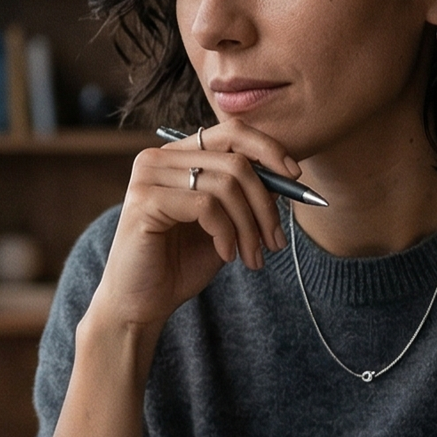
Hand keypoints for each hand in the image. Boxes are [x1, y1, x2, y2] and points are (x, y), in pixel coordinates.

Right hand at [85, 122, 300, 330]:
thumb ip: (246, 195)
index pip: (231, 132)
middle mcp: (158, 158)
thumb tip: (285, 174)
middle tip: (276, 241)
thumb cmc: (179, 264)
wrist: (141, 304)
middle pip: (235, 161)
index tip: (295, 179)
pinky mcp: (144, 200)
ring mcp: (148, 176)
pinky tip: (225, 255)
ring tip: (253, 257)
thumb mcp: (224, 224)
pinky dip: (226, 234)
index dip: (269, 149)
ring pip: (225, 185)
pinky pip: (206, 206)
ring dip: (250, 227)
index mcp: (177, 156)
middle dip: (265, 204)